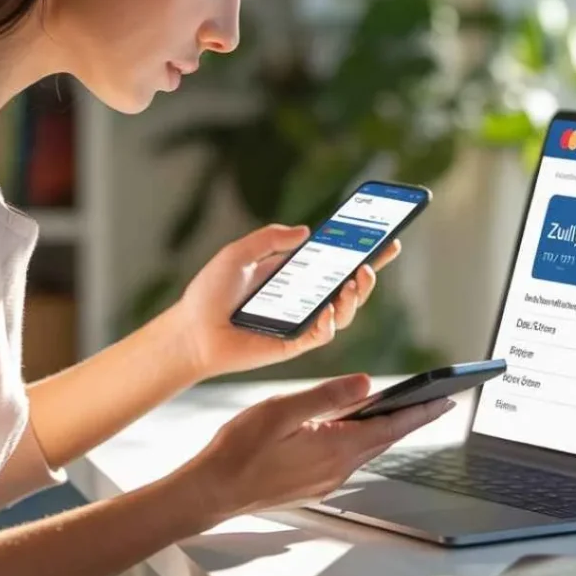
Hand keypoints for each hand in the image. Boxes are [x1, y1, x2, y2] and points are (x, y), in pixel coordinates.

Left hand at [169, 224, 401, 380]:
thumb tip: (306, 231)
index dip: (362, 249)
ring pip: (345, 311)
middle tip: (377, 257)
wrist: (190, 331)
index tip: (385, 234)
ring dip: (358, 295)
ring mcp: (302, 322)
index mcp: (293, 274)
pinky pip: (323, 334)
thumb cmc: (209, 294)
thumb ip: (270, 239)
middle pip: (349, 285)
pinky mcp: (294, 343)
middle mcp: (303, 298)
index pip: (335, 260)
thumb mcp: (238, 254)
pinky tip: (329, 308)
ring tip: (359, 279)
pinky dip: (332, 321)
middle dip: (371, 270)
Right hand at [188, 374, 454, 518]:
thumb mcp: (282, 410)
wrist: (212, 492)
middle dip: (411, 418)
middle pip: (384, 438)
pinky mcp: (312, 484)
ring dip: (386, 428)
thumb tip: (366, 384)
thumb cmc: (239, 450)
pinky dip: (361, 438)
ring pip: (366, 448)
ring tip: (402, 408)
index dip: (421, 411)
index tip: (446, 399)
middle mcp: (337, 469)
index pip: (390, 426)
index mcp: (335, 448)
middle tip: (436, 400)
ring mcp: (325, 480)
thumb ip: (327, 397)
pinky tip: (355, 427)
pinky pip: (347, 457)